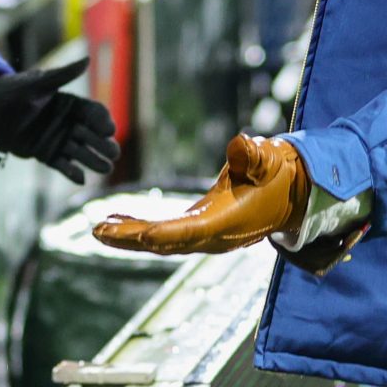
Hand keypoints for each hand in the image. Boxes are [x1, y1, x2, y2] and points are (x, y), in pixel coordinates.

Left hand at [0, 61, 116, 182]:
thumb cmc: (13, 92)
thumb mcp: (37, 84)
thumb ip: (62, 76)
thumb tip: (86, 59)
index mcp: (70, 104)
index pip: (94, 114)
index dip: (103, 122)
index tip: (108, 130)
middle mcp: (68, 123)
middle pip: (93, 135)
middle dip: (105, 144)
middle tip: (113, 153)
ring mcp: (58, 140)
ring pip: (81, 152)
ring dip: (94, 160)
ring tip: (105, 169)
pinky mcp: (46, 154)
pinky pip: (62, 165)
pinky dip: (72, 173)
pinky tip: (81, 179)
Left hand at [93, 134, 309, 255]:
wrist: (289, 192)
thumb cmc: (276, 174)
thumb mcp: (268, 159)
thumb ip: (252, 155)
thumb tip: (238, 143)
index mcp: (227, 223)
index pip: (191, 231)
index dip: (165, 233)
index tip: (139, 234)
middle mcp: (212, 237)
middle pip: (166, 242)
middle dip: (131, 238)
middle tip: (97, 231)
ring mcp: (203, 237)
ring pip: (160, 242)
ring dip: (128, 236)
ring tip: (98, 228)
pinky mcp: (197, 230)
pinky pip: (163, 235)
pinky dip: (138, 230)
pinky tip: (116, 222)